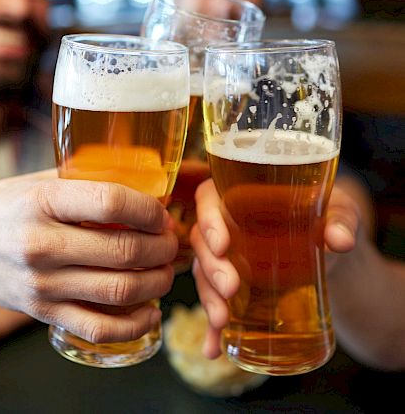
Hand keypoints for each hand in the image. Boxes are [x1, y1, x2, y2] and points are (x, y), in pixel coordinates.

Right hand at [0, 171, 177, 344]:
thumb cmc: (4, 207)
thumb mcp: (37, 182)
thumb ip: (84, 181)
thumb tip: (140, 184)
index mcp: (43, 202)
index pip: (111, 203)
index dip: (149, 209)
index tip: (162, 214)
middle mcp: (42, 245)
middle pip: (123, 250)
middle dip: (162, 247)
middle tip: (171, 242)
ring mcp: (42, 284)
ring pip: (119, 290)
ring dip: (157, 282)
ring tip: (166, 271)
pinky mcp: (42, 313)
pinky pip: (98, 327)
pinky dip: (134, 324)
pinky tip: (151, 312)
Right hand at [190, 178, 360, 358]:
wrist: (333, 252)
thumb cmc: (329, 219)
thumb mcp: (340, 212)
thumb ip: (342, 220)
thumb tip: (339, 240)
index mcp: (242, 195)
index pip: (209, 197)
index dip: (208, 219)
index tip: (223, 244)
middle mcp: (227, 224)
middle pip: (202, 240)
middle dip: (211, 267)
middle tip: (231, 287)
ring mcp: (228, 257)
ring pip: (203, 273)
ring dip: (208, 297)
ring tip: (222, 321)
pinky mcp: (234, 286)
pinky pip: (216, 302)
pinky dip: (212, 328)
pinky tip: (214, 348)